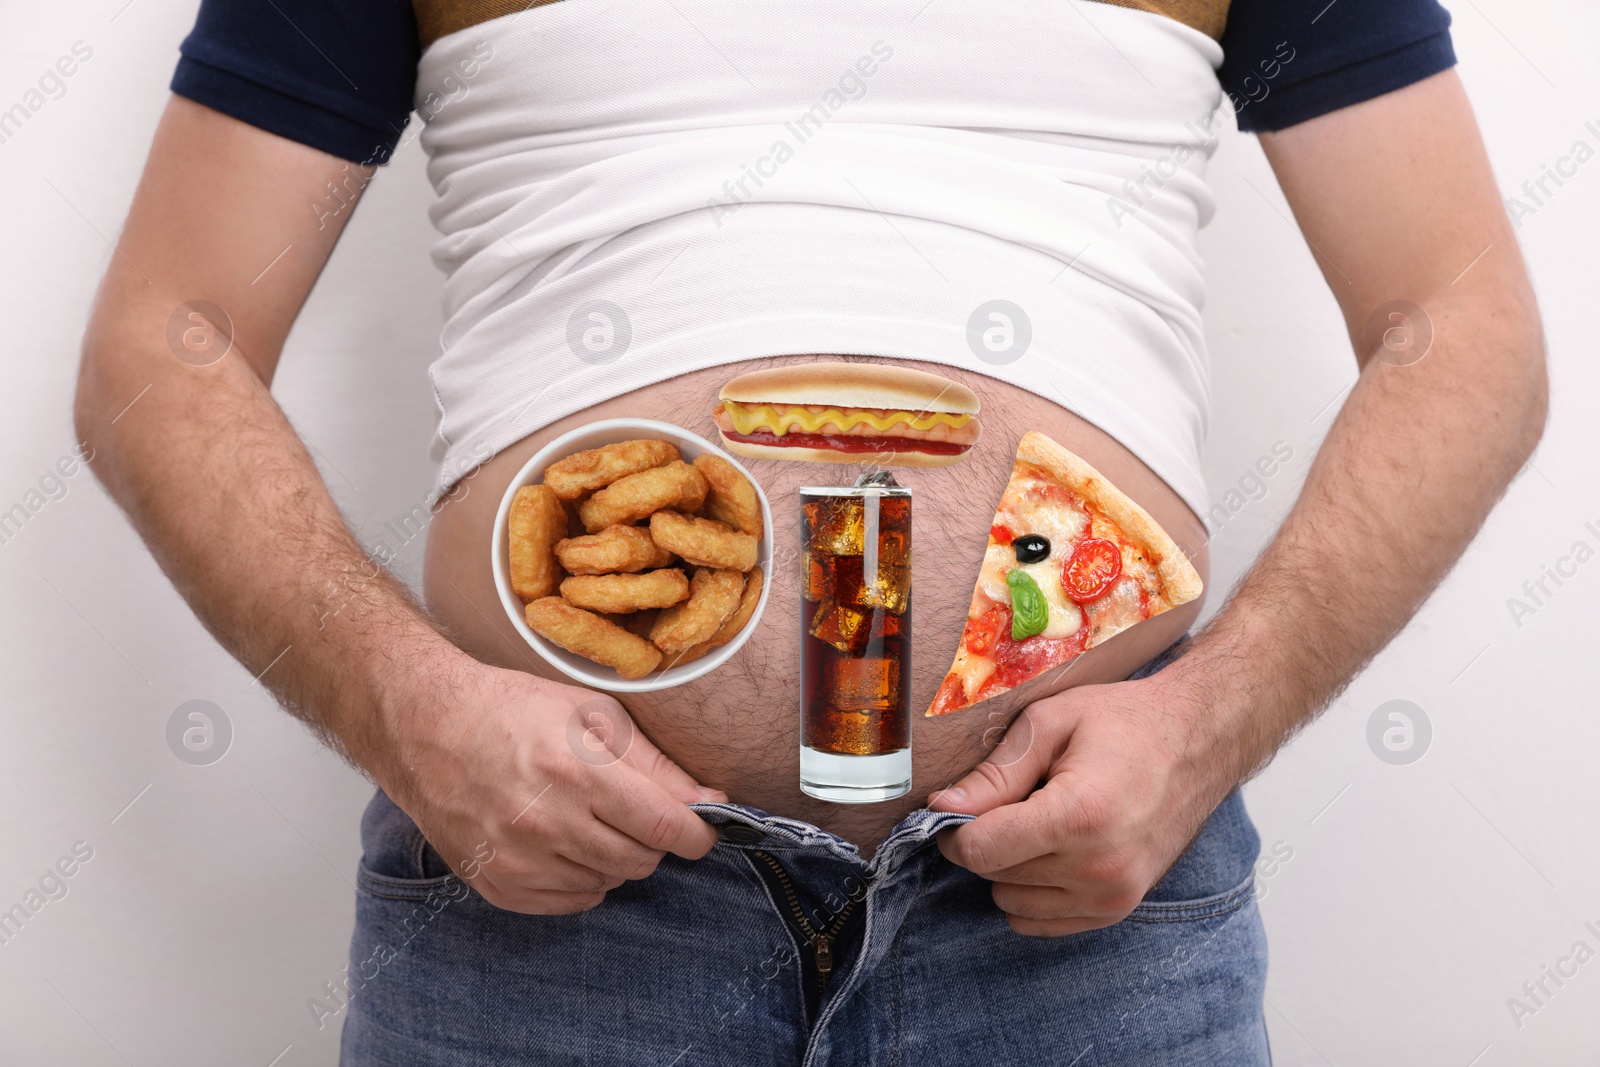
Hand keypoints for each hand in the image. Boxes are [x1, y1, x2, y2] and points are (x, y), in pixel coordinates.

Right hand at [371, 650, 727, 914]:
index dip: (697, 832)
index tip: (703, 828)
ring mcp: (518, 862)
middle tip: (632, 809)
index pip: (665, 826)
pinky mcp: (499, 886)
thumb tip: (712, 801)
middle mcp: (547, 824)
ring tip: (586, 816)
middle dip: (652, 839)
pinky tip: (562, 841)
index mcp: (577, 773)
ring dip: (614, 856)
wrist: (428, 729)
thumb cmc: (514, 712)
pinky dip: (581, 878)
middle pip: (641, 860)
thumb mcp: (591, 715)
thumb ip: (655, 765)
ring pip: (609, 882)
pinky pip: (572, 902)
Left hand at [928, 667, 1243, 935]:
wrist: (1198, 740)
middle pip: (994, 876)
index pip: (981, 851)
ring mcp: (1113, 895)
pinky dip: (1033, 890)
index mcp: (1079, 815)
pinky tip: (1053, 850)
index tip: (955, 808)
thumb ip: (994, 773)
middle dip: (987, 839)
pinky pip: (1042, 921)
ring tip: (1041, 821)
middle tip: (1012, 800)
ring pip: (1012, 903)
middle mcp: (1099, 867)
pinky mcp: (1119, 909)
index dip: (953, 830)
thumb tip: (942, 808)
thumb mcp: (1050, 723)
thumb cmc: (1124, 722)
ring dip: (1011, 867)